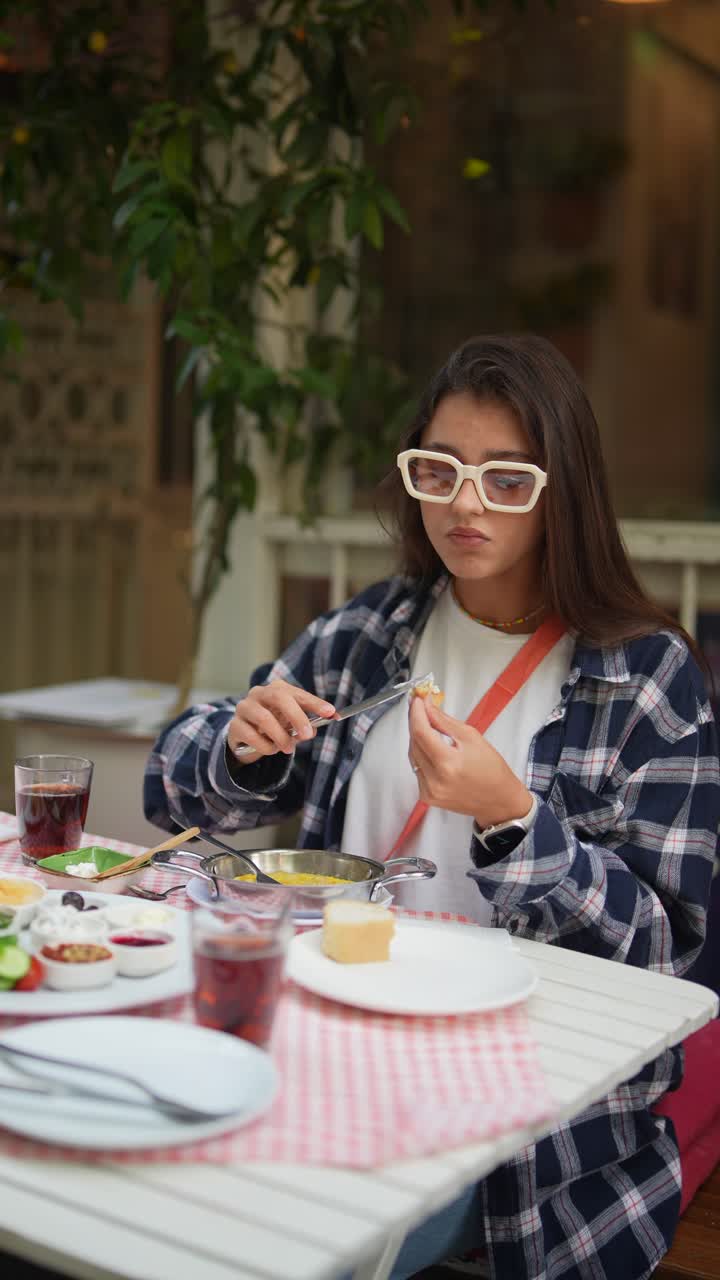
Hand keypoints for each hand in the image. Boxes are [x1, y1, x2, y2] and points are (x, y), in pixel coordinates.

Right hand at [228, 679, 336, 763]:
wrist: (246, 738)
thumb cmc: (274, 726)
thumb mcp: (292, 725)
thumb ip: (305, 725)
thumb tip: (314, 730)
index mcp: (277, 689)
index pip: (298, 693)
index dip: (315, 703)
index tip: (330, 712)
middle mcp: (259, 693)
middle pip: (279, 697)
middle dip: (296, 717)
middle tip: (307, 735)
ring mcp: (245, 707)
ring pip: (264, 718)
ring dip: (280, 736)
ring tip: (288, 749)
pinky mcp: (235, 724)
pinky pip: (251, 735)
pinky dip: (265, 746)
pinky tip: (271, 750)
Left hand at [408, 696, 532, 828]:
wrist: (498, 800)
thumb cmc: (491, 769)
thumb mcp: (472, 737)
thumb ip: (444, 721)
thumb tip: (427, 706)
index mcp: (448, 763)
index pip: (421, 732)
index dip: (416, 713)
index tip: (417, 699)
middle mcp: (435, 780)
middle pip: (414, 742)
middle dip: (416, 722)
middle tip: (421, 708)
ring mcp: (429, 790)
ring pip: (413, 755)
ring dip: (417, 738)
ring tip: (428, 726)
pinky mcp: (427, 796)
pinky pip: (417, 768)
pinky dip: (421, 754)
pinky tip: (431, 748)